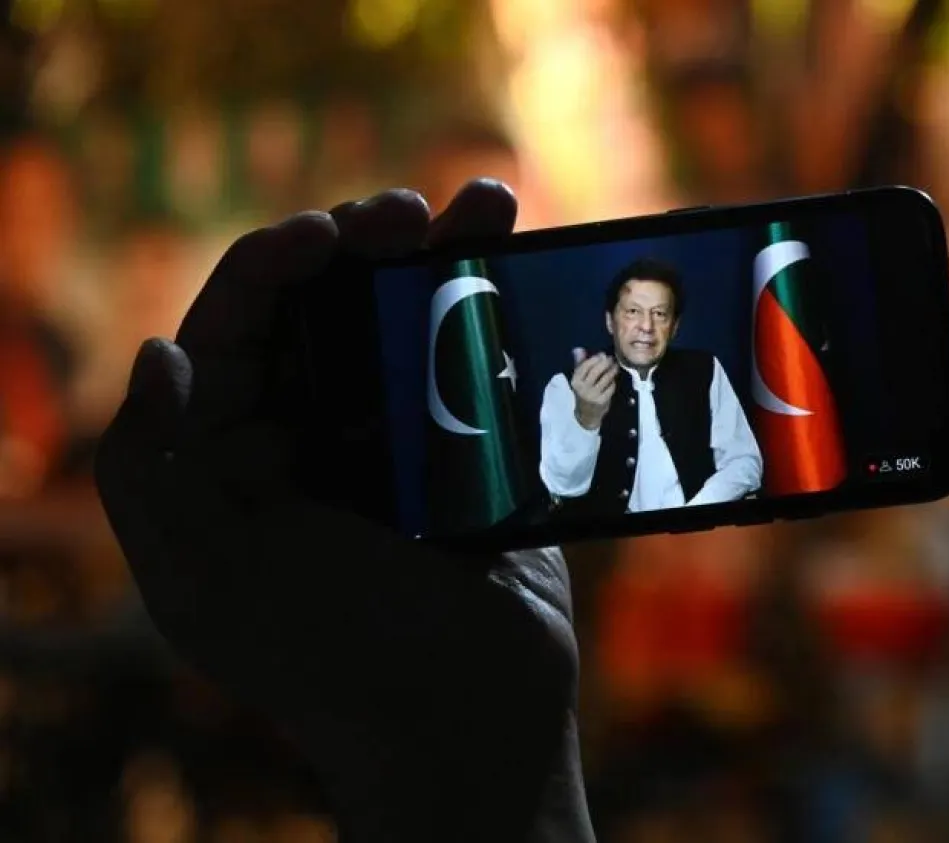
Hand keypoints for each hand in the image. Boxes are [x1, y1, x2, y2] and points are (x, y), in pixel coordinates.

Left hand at [93, 182, 592, 842]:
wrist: (470, 726)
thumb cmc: (336, 662)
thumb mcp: (211, 583)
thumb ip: (155, 472)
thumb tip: (159, 353)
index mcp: (228, 467)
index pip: (232, 335)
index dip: (270, 268)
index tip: (327, 234)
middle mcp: (304, 445)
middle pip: (325, 311)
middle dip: (363, 245)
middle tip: (414, 212)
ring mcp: (392, 449)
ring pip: (404, 326)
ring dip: (439, 258)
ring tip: (485, 203)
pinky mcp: (470, 460)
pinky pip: (474, 368)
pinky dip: (496, 314)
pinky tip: (524, 266)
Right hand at [569, 348, 617, 430]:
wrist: (587, 415)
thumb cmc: (583, 393)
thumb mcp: (579, 380)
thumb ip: (579, 364)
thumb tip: (578, 349)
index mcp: (575, 381)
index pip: (585, 366)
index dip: (594, 359)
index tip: (602, 354)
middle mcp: (582, 388)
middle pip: (595, 371)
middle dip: (605, 363)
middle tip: (611, 359)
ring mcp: (592, 395)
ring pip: (605, 379)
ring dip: (612, 370)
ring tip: (615, 366)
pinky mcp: (602, 401)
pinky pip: (610, 387)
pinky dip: (613, 382)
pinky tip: (614, 379)